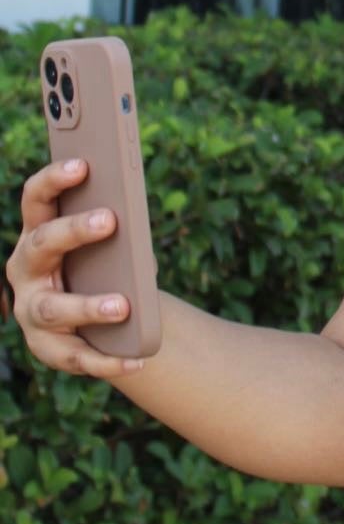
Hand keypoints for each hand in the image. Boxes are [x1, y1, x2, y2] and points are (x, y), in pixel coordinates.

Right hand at [7, 159, 143, 378]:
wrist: (100, 318)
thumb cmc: (104, 265)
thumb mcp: (110, 245)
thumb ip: (116, 230)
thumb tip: (134, 219)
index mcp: (38, 233)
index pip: (36, 199)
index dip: (53, 179)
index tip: (82, 164)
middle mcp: (26, 270)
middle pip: (42, 244)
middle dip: (73, 230)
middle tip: (109, 220)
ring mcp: (32, 311)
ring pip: (54, 308)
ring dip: (89, 306)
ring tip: (123, 306)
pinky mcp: (48, 349)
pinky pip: (77, 356)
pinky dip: (109, 360)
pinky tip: (137, 359)